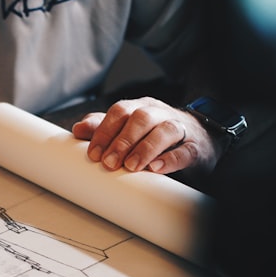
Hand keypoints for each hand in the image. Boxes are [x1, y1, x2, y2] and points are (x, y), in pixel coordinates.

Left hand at [72, 96, 219, 174]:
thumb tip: (77, 129)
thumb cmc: (154, 134)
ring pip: (164, 130)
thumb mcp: (128, 129)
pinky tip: (156, 168)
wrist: (198, 139)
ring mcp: (179, 128)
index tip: (93, 154)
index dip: (104, 131)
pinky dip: (170, 159)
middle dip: (122, 141)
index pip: (120, 111)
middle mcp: (159, 113)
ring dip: (144, 148)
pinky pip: (184, 150)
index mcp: (140, 107)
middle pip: (140, 118)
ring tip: (131, 166)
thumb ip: (103, 128)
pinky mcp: (194, 147)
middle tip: (109, 163)